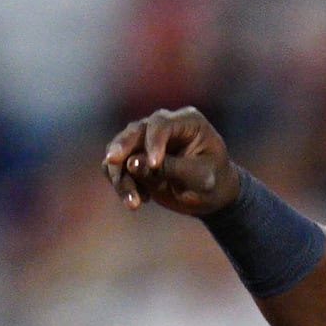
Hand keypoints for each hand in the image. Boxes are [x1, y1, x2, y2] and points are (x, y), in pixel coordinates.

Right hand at [101, 107, 241, 216]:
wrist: (210, 196)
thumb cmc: (212, 181)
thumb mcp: (199, 177)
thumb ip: (169, 168)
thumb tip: (131, 163)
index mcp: (187, 122)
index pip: (162, 124)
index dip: (153, 142)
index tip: (154, 165)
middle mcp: (162, 126)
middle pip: (134, 132)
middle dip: (122, 148)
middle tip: (112, 162)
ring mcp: (145, 141)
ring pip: (120, 152)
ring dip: (121, 177)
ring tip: (134, 203)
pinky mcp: (133, 159)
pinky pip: (116, 169)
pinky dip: (122, 185)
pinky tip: (138, 202)